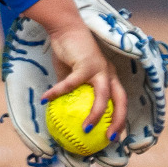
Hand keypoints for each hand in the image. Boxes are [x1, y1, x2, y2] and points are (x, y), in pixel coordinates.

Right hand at [24, 0, 124, 138]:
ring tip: (86, 129)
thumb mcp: (70, 75)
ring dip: (96, 115)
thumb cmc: (68, 51)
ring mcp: (99, 68)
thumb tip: (62, 112)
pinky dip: (59, 93)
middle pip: (121, 100)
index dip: (120, 118)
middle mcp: (109, 73)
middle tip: (110, 139)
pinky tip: (46, 100)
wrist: (65, 27)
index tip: (113, 134)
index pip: (120, 100)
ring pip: (103, 96)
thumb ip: (71, 92)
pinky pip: (71, 84)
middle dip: (119, 121)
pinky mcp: (86, 63)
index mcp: (109, 76)